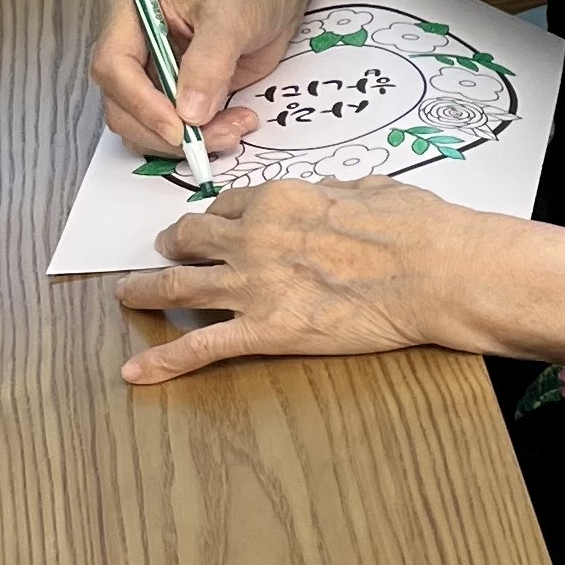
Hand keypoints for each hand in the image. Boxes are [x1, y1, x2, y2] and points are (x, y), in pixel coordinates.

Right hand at [90, 0, 303, 159]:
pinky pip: (169, 131)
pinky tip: (231, 127)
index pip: (114, 64)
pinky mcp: (171, 94)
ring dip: (185, 141)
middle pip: (122, 104)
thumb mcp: (233, 15)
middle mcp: (130, 42)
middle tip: (219, 136)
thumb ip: (209, 62)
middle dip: (166, 131)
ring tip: (234, 129)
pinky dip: (198, 140)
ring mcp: (148, 72)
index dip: (143, 102)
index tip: (181, 127)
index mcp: (129, 7)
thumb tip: (189, 112)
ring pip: (142, 126)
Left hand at [113, 181, 564, 384]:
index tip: (215, 225)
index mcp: (283, 199)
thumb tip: (343, 194)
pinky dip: (162, 362)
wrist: (437, 272)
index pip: (231, 205)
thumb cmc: (421, 230)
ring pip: (177, 286)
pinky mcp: (266, 331)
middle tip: (166, 253)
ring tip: (126, 296)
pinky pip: (200, 347)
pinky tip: (136, 372)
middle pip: (190, 238)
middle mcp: (255, 237)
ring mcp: (255, 285)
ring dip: (144, 291)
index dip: (219, 217)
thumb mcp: (377, 191)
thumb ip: (345, 193)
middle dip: (173, 245)